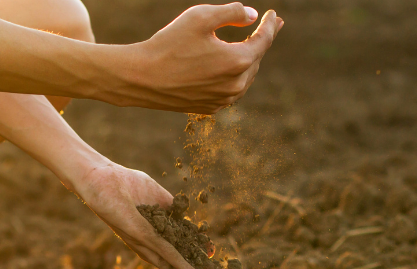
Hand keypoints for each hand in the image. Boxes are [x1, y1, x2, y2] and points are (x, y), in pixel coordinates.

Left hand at [72, 162, 248, 268]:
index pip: (194, 266)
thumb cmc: (126, 187)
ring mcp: (149, 246)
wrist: (98, 178)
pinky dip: (184, 267)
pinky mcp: (142, 236)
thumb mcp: (161, 202)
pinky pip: (167, 254)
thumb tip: (206, 245)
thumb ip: (181, 221)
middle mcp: (156, 251)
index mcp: (162, 244)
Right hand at [114, 4, 282, 112]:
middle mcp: (235, 86)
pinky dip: (235, 77)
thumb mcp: (200, 16)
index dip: (271, 25)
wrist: (141, 77)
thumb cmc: (169, 44)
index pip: (264, 40)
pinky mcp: (209, 108)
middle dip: (262, 41)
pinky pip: (230, 90)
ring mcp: (222, 100)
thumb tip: (251, 16)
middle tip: (271, 27)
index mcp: (237, 62)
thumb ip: (232, 12)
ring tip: (252, 46)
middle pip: (256, 59)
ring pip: (245, 77)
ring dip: (250, 60)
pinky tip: (232, 69)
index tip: (274, 15)